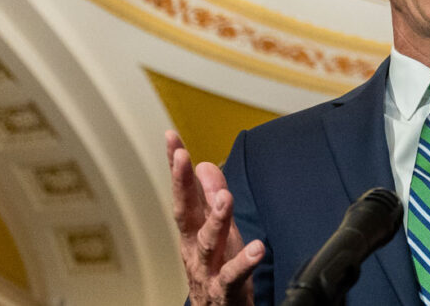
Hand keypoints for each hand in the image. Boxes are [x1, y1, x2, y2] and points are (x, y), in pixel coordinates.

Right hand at [167, 131, 263, 305]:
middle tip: (184, 157)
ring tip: (226, 197)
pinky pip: (233, 275)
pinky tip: (257, 248)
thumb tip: (206, 164)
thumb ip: (210, 198)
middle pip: (185, 213)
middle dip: (182, 183)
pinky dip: (244, 262)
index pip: (183, 192)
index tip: (172, 138)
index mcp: (193, 231)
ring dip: (216, 218)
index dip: (177, 165)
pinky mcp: (225, 290)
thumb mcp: (217, 230)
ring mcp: (207, 270)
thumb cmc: (217, 271)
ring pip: (209, 242)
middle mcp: (194, 248)